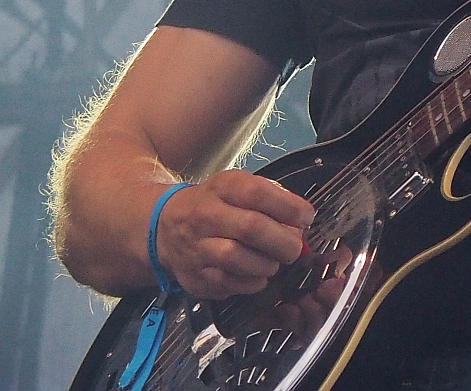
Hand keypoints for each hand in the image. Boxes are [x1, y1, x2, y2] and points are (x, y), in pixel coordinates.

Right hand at [155, 170, 315, 298]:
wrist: (164, 227)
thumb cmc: (213, 205)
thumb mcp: (236, 188)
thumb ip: (269, 199)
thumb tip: (302, 220)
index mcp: (222, 188)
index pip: (257, 193)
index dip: (287, 206)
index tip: (306, 217)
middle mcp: (205, 215)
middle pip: (250, 227)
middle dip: (282, 241)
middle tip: (295, 248)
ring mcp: (196, 247)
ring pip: (236, 258)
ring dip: (266, 264)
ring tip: (275, 262)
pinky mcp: (193, 276)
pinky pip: (226, 283)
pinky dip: (250, 283)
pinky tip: (258, 276)